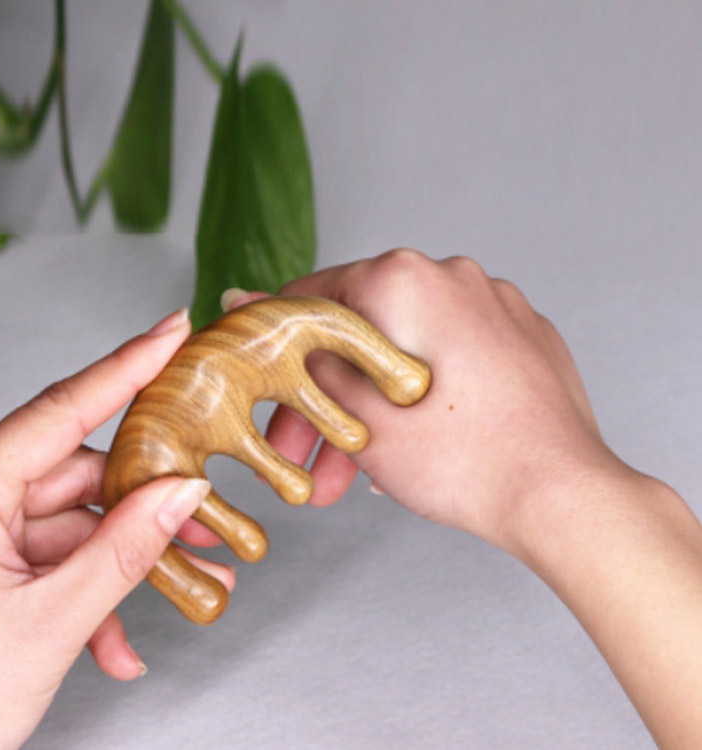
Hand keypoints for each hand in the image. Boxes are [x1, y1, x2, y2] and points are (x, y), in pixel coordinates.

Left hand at [0, 308, 234, 749]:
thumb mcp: (49, 627)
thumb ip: (124, 552)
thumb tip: (182, 495)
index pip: (59, 411)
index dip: (124, 366)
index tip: (170, 332)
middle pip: (81, 475)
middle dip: (148, 503)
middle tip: (206, 516)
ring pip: (79, 521)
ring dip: (130, 560)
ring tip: (186, 591)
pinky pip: (62, 558)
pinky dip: (97, 593)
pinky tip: (117, 643)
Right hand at [225, 249, 701, 747]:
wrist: (564, 497)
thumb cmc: (464, 462)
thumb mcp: (359, 415)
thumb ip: (302, 354)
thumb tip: (247, 301)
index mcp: (406, 279)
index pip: (311, 300)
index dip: (280, 354)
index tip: (268, 392)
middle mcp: (454, 276)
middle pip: (362, 333)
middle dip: (329, 399)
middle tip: (307, 454)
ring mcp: (495, 304)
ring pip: (406, 350)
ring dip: (373, 406)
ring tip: (354, 472)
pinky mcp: (522, 336)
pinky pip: (451, 356)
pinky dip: (422, 393)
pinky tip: (409, 446)